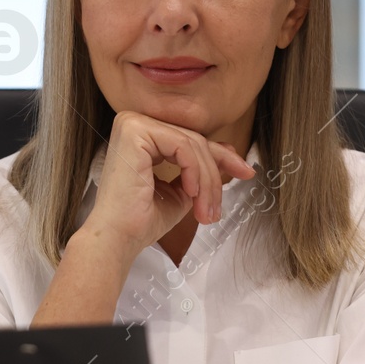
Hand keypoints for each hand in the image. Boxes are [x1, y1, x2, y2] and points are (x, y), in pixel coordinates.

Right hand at [79, 111, 255, 264]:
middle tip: (217, 208)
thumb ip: (199, 170)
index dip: (221, 157)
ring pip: (192, 144)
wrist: (119, 239)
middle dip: (215, 175)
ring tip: (205, 211)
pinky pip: (182, 146)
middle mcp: (134, 124)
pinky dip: (194, 172)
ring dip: (207, 182)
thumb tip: (229, 154)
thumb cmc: (142, 221)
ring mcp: (133, 124)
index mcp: (142, 136)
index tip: (246, 172)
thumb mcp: (182, 190)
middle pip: (194, 141)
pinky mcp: (135, 131)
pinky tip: (190, 193)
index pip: (190, 141)